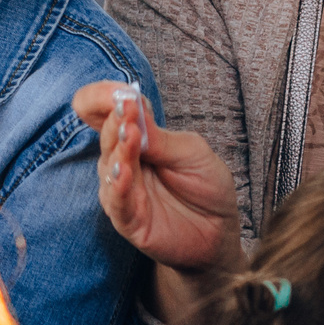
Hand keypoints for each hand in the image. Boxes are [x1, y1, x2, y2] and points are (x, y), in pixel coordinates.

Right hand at [73, 82, 242, 324]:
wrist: (219, 232)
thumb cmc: (206, 186)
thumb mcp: (192, 152)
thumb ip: (160, 136)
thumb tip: (132, 106)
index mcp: (137, 138)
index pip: (106, 112)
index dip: (104, 98)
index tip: (118, 92)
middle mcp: (123, 162)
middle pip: (107, 135)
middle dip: (115, 120)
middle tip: (128, 109)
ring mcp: (122, 191)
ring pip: (109, 166)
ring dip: (118, 149)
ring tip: (130, 133)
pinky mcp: (128, 219)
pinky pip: (117, 201)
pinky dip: (118, 186)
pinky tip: (124, 172)